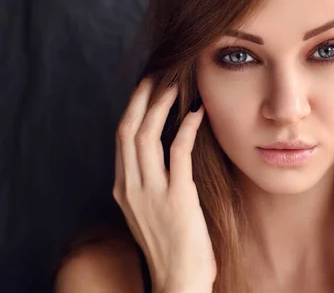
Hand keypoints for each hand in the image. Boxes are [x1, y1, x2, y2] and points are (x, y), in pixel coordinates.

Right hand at [113, 77, 215, 291]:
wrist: (179, 280)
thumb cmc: (172, 245)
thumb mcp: (150, 210)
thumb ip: (149, 182)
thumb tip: (164, 151)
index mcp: (123, 188)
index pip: (123, 137)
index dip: (134, 107)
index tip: (146, 86)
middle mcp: (130, 187)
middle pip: (129, 129)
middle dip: (142, 97)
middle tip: (158, 73)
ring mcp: (150, 192)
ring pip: (148, 136)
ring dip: (161, 105)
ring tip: (176, 84)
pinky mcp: (177, 197)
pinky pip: (178, 152)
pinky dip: (186, 128)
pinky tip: (197, 112)